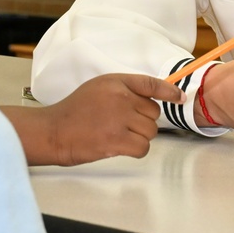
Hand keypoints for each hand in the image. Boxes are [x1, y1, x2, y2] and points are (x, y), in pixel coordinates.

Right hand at [6, 73, 184, 165]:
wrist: (53, 131)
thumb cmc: (74, 112)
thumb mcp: (98, 89)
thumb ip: (122, 91)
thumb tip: (150, 100)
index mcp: (115, 82)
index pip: (150, 83)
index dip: (168, 91)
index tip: (179, 97)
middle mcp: (120, 97)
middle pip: (153, 113)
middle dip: (143, 121)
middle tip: (124, 125)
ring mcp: (119, 118)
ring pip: (150, 131)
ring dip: (139, 137)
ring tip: (118, 136)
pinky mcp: (117, 140)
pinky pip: (143, 147)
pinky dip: (136, 150)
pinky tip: (120, 147)